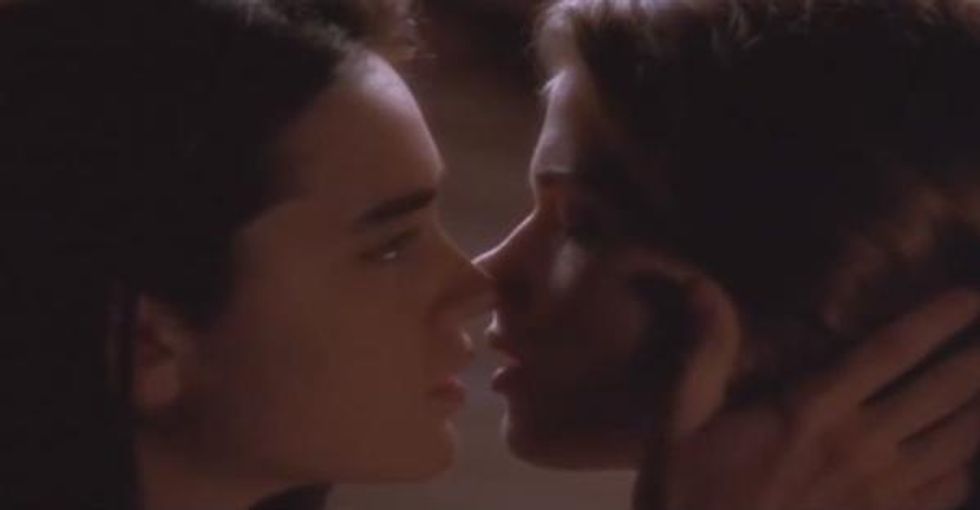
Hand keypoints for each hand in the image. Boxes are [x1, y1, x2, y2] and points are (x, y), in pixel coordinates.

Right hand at [635, 289, 979, 509]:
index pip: (888, 353)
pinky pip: (949, 493)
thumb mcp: (679, 420)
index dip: (937, 320)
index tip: (970, 294)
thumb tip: (701, 283)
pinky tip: (973, 453)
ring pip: (958, 442)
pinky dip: (970, 468)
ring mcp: (879, 493)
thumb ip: (705, 353)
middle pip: (940, 392)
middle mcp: (857, 447)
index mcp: (810, 412)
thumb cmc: (689, 496)